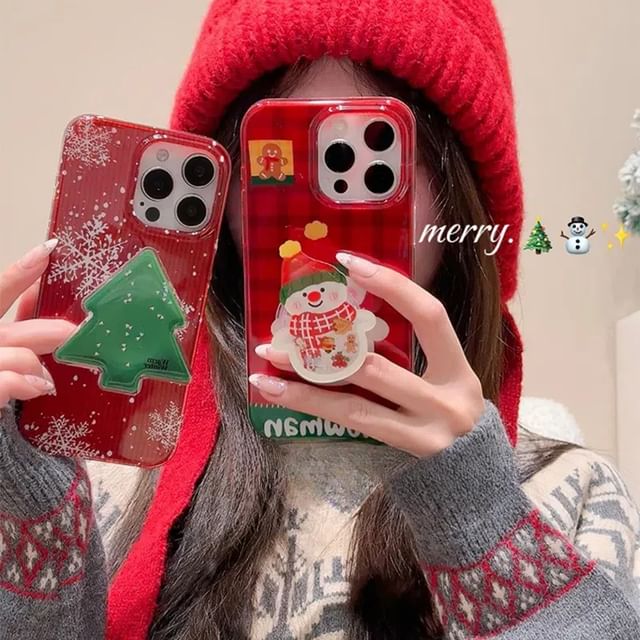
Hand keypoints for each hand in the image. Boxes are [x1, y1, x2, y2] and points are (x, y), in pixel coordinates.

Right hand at [0, 239, 75, 407]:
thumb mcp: (8, 352)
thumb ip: (26, 339)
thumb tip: (61, 329)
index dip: (20, 272)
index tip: (48, 251)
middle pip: (12, 327)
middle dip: (50, 331)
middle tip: (77, 334)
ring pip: (15, 354)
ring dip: (35, 365)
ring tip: (46, 381)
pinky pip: (6, 380)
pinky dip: (23, 382)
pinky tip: (37, 387)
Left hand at [250, 252, 484, 457]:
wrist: (472, 485)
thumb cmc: (450, 422)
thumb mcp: (446, 384)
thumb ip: (414, 358)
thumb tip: (350, 327)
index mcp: (459, 369)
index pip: (429, 315)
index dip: (392, 286)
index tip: (350, 263)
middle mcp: (448, 398)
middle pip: (377, 366)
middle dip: (327, 346)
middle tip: (282, 330)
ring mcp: (428, 430)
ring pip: (357, 401)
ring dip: (306, 383)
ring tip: (265, 370)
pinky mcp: (407, 452)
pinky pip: (354, 423)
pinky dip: (314, 407)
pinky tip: (281, 396)